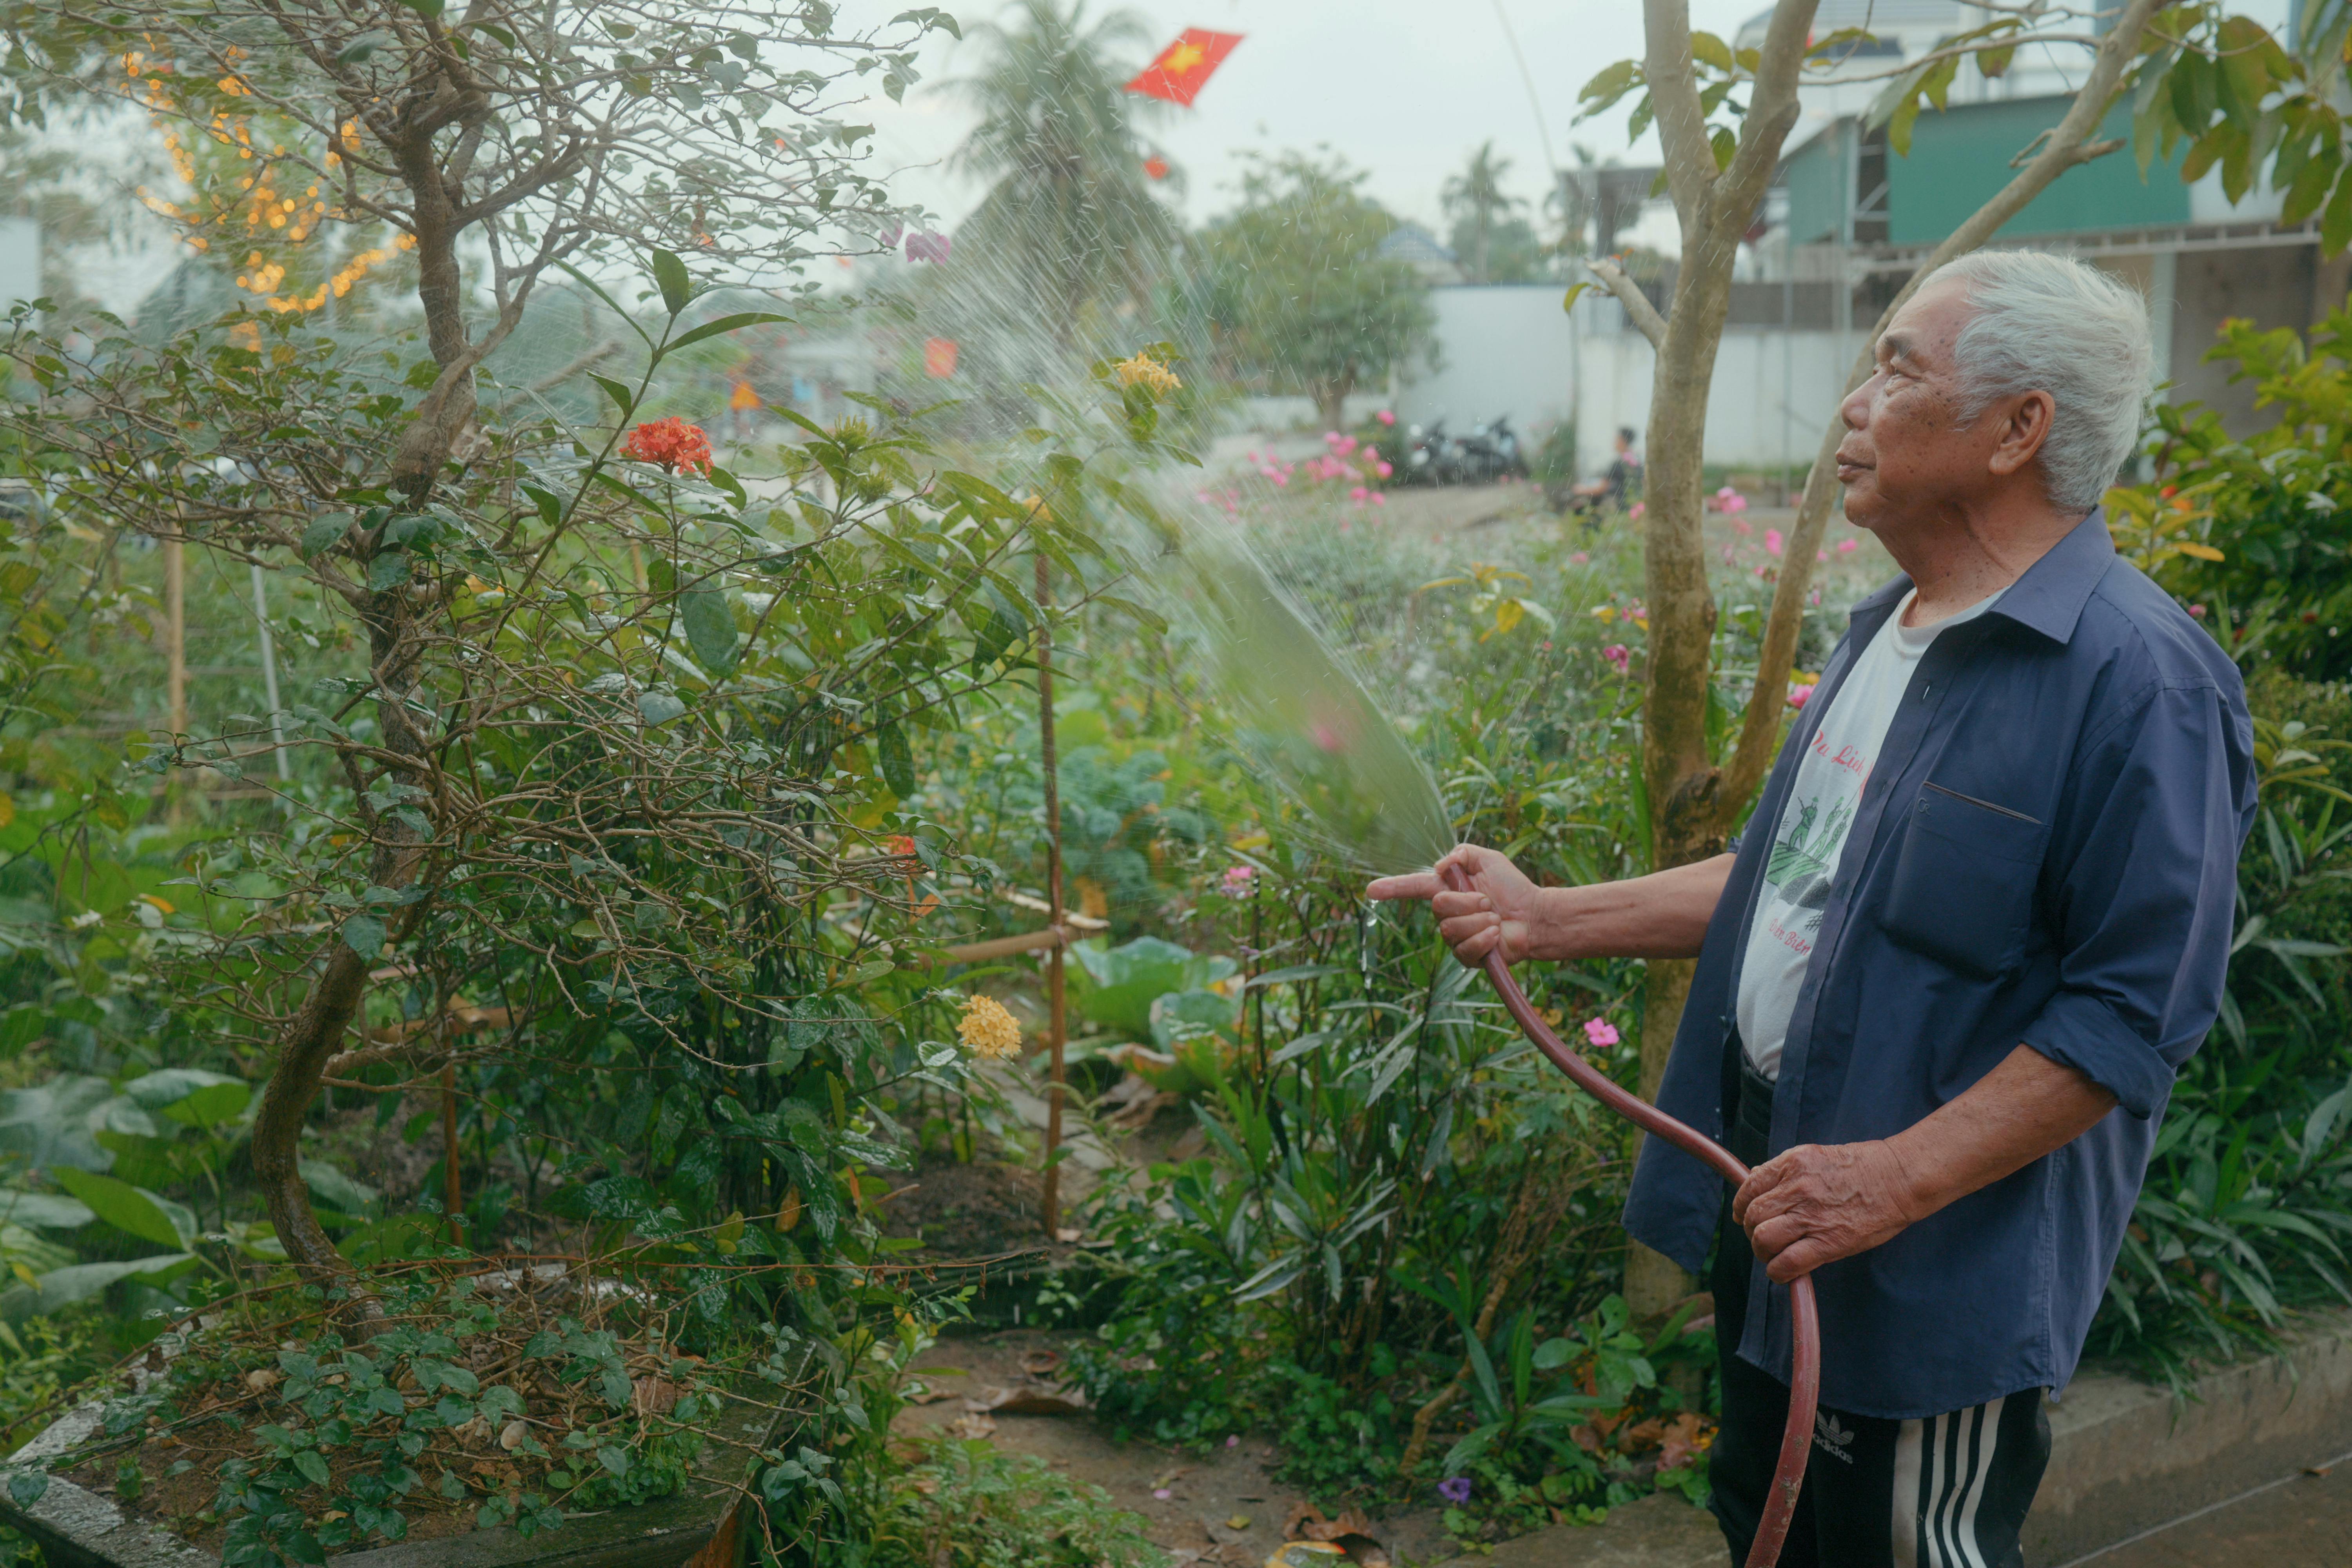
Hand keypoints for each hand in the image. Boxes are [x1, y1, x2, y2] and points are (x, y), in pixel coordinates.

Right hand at [1366, 844, 1544, 966]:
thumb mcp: (1490, 859)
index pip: (1414, 888)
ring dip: (1479, 919)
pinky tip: (1496, 934)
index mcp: (1448, 890)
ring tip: (1495, 919)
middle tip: (1488, 901)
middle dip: (1467, 901)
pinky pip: (1465, 948)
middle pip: (1438, 906)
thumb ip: (1464, 853)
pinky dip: (1484, 938)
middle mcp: (1447, 915)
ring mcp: (1455, 937)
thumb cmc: (1513, 888)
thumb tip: (1441, 867)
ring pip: (1451, 928)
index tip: (1370, 890)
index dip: (1391, 889)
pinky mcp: (1467, 957)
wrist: (1535, 917)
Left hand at [1732, 1140, 1921, 1283]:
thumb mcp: (1817, 1157)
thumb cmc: (1864, 1167)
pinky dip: (1778, 1272)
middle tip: (1764, 1239)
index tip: (1744, 1217)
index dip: (1742, 1206)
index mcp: (1792, 1163)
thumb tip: (1758, 1181)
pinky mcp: (1827, 1242)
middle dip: (1752, 1231)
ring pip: (1763, 1239)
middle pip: (1753, 1215)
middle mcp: (1796, 1187)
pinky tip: (1783, 1273)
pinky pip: (1787, 1263)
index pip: (1749, 1186)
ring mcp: (1810, 1215)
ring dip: (1763, 1252)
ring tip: (1774, 1256)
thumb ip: (1787, 1171)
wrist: (1899, 1178)